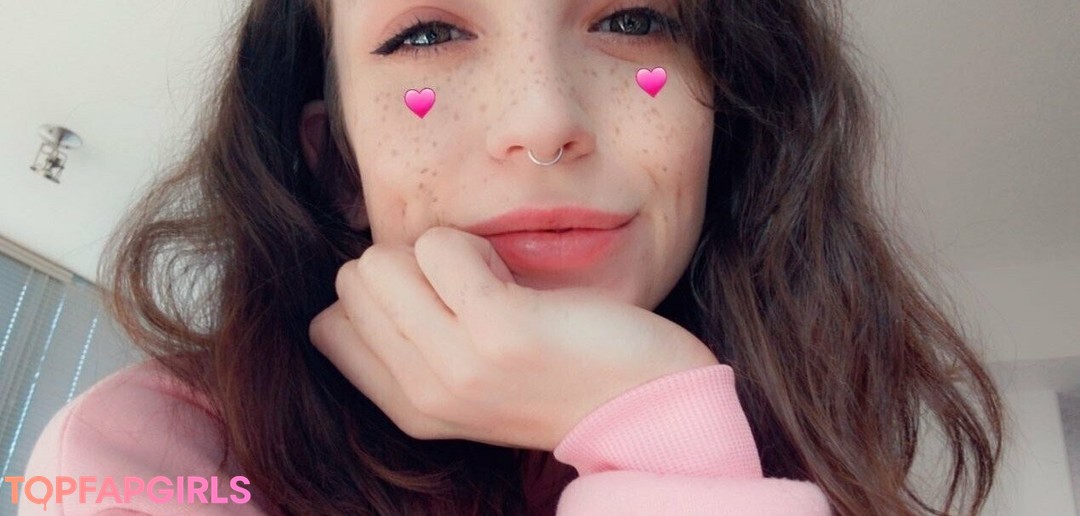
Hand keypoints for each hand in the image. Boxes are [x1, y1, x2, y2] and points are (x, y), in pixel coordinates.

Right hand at [309, 226, 718, 450]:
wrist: (644, 401)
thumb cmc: (558, 369)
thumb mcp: (466, 378)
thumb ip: (408, 343)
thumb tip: (362, 274)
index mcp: (409, 409)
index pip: (327, 326)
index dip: (377, 294)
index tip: (436, 303)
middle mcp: (424, 395)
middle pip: (354, 280)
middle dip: (407, 265)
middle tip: (470, 289)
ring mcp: (459, 367)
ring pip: (382, 259)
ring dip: (440, 251)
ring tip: (493, 282)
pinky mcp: (500, 331)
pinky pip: (440, 247)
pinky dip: (473, 244)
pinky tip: (511, 276)